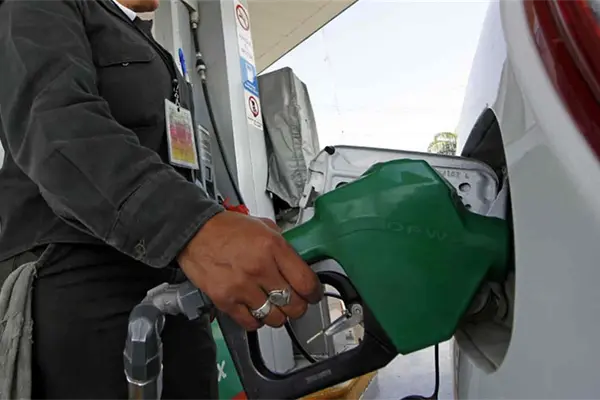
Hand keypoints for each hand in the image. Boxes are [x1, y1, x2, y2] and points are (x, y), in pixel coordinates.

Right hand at [177, 211, 321, 330]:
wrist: (193, 232)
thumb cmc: (226, 228)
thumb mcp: (264, 226)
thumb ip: (283, 246)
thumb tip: (299, 264)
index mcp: (272, 247)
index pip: (306, 282)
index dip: (315, 293)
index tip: (313, 295)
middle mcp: (259, 268)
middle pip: (293, 305)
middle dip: (298, 306)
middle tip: (295, 302)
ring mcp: (242, 286)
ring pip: (274, 318)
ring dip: (278, 315)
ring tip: (274, 307)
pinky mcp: (226, 300)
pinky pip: (251, 323)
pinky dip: (257, 321)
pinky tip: (256, 310)